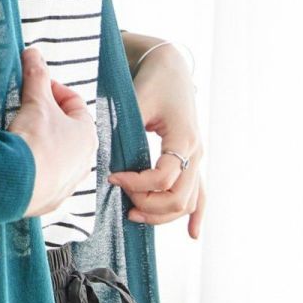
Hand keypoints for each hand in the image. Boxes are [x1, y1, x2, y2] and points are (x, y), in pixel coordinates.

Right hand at [8, 47, 98, 217]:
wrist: (16, 183)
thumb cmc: (35, 141)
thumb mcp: (36, 102)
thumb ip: (37, 76)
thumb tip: (33, 53)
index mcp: (88, 134)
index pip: (73, 103)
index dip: (53, 90)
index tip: (35, 86)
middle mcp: (85, 160)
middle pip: (67, 131)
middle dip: (47, 119)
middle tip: (27, 111)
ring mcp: (69, 183)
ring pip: (58, 157)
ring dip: (43, 146)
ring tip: (21, 138)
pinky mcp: (51, 200)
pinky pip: (45, 179)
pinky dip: (35, 169)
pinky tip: (20, 164)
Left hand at [108, 44, 205, 239]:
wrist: (171, 69)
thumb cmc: (151, 82)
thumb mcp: (136, 100)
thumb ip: (123, 127)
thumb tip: (102, 155)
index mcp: (183, 138)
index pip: (163, 177)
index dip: (136, 183)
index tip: (112, 176)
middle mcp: (195, 152)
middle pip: (177, 198)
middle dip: (147, 204)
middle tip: (121, 198)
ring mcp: (197, 158)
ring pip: (187, 201)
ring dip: (162, 214)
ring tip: (134, 214)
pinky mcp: (193, 161)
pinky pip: (199, 194)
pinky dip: (195, 214)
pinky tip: (191, 233)